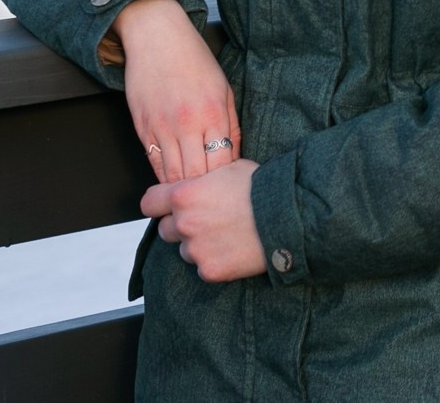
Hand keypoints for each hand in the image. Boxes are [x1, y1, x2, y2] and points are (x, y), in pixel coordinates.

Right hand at [113, 0, 241, 183]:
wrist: (157, 37)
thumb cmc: (195, 60)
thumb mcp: (224, 89)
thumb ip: (231, 125)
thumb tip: (234, 157)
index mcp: (213, 113)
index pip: (221, 164)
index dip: (225, 182)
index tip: (229, 188)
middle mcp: (187, 124)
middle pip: (196, 176)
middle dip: (205, 192)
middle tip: (212, 201)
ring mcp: (161, 128)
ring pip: (172, 175)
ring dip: (182, 190)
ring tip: (193, 199)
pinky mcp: (142, 128)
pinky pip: (153, 164)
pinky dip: (163, 177)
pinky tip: (172, 184)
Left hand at [142, 159, 264, 281]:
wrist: (289, 215)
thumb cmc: (263, 187)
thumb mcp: (229, 168)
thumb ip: (203, 180)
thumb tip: (197, 183)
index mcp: (184, 195)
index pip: (149, 203)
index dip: (159, 204)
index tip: (166, 207)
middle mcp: (184, 223)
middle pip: (165, 230)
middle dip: (181, 226)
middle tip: (207, 221)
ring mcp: (196, 250)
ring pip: (185, 251)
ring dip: (199, 245)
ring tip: (226, 236)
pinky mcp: (210, 271)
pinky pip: (204, 268)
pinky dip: (216, 261)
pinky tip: (235, 250)